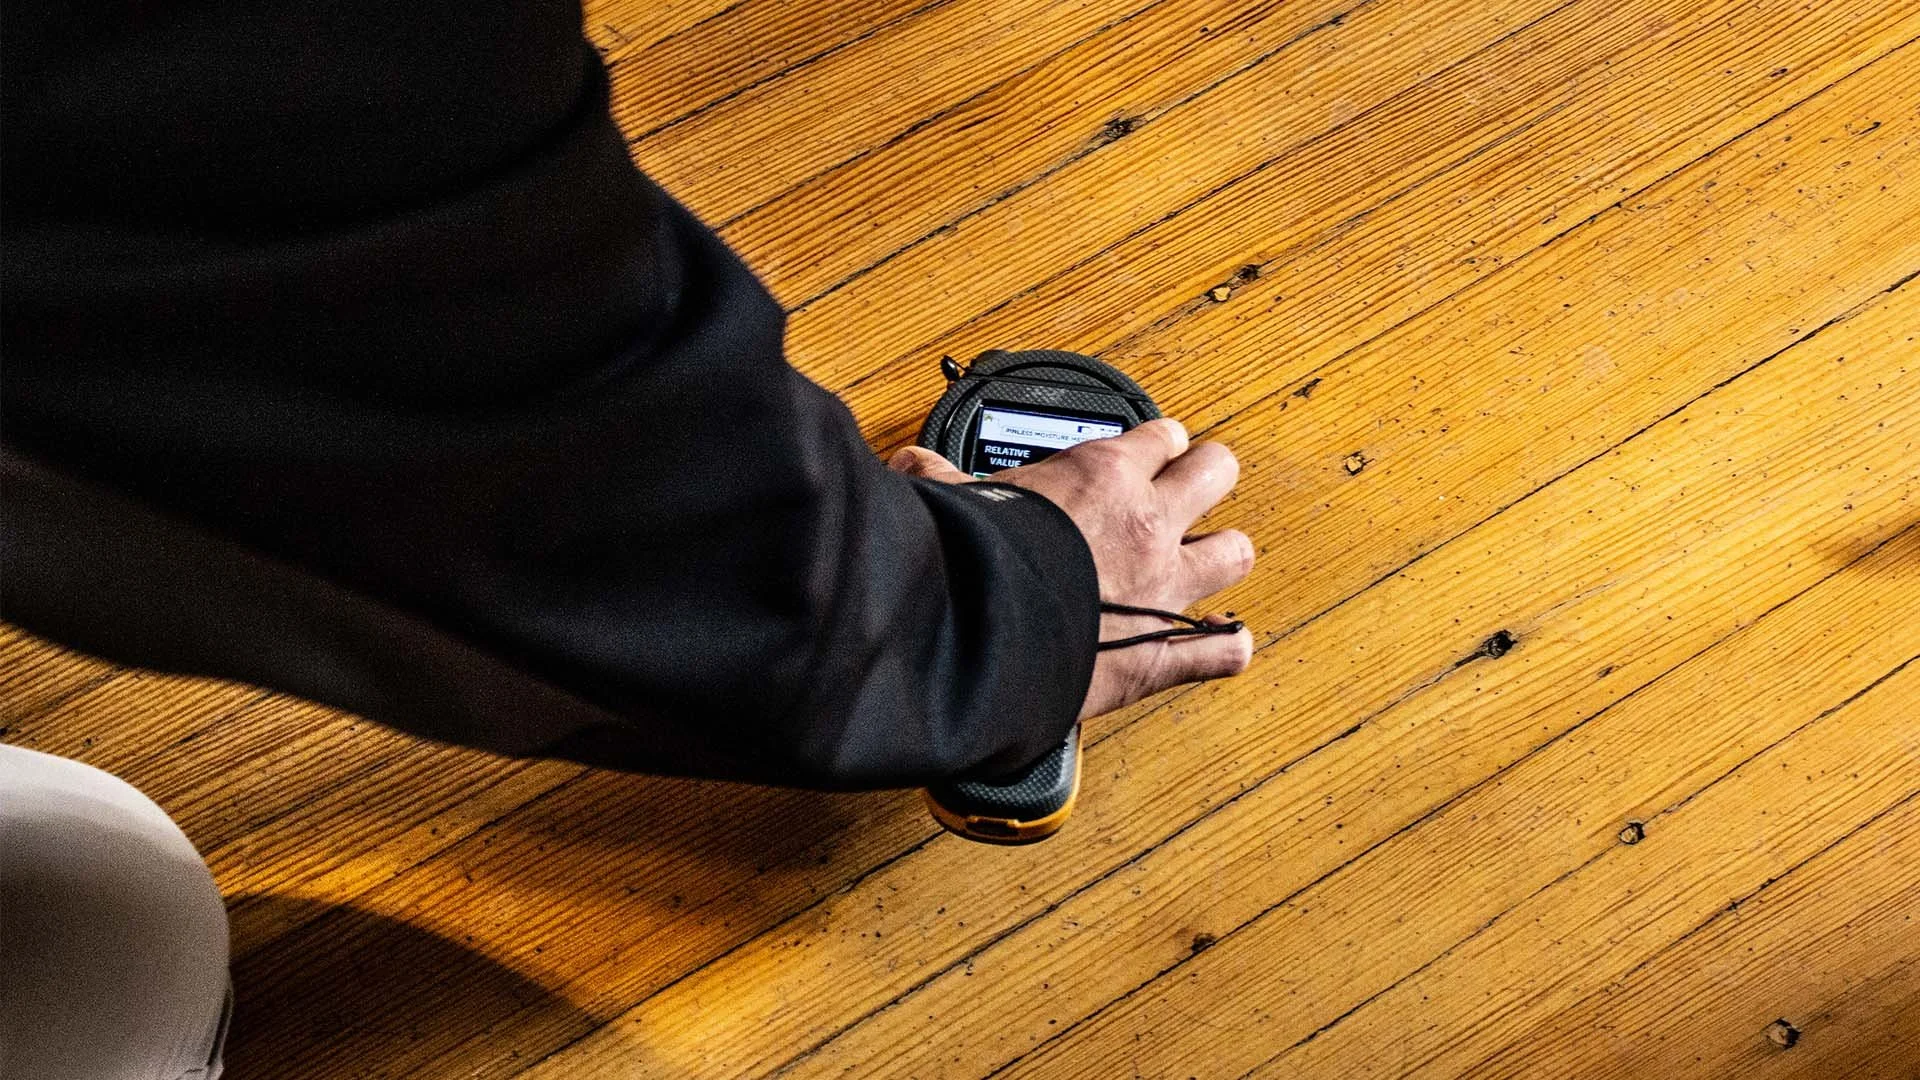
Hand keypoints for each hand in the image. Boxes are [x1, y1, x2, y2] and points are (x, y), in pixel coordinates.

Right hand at [890, 419, 1253, 719]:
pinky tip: (1219, 643)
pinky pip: (1224, 649)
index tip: (1148, 454)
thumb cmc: (976, 567)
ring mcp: (1167, 589)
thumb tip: (909, 466)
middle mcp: (1148, 526)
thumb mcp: (954, 504)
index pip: (1160, 435)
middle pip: (1219, 471)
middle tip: (1192, 491)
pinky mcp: (1165, 654)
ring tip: (1210, 558)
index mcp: (1104, 478)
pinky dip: (1224, 647)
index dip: (1157, 444)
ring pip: (1237, 552)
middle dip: (1209, 478)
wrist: (983, 640)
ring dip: (1225, 555)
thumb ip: (938, 479)